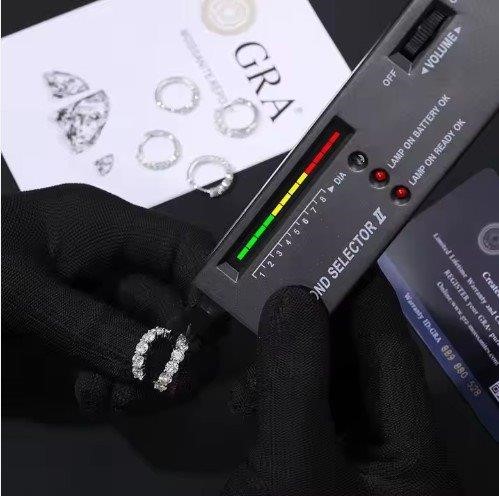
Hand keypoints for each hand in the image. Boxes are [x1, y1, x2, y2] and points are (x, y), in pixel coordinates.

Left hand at [3, 184, 216, 415]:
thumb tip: (174, 369)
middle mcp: (109, 262)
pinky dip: (118, 383)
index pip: (184, 246)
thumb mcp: (20, 294)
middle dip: (176, 345)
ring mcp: (94, 301)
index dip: (208, 286)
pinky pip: (120, 359)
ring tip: (121, 401)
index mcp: (103, 226)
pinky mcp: (78, 335)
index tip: (209, 339)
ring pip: (150, 337)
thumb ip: (97, 329)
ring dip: (146, 373)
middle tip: (169, 387)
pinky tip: (96, 398)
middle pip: (173, 300)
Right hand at [223, 271, 459, 494]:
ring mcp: (353, 457)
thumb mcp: (291, 462)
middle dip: (321, 322)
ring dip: (292, 357)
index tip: (340, 249)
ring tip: (260, 324)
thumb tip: (291, 298)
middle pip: (361, 366)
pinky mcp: (319, 463)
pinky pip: (305, 409)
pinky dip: (278, 391)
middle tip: (289, 275)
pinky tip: (249, 385)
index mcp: (412, 454)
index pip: (394, 354)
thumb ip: (295, 379)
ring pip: (328, 384)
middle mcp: (390, 450)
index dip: (367, 298)